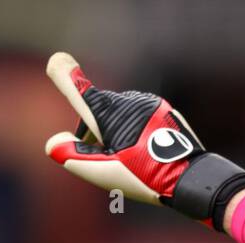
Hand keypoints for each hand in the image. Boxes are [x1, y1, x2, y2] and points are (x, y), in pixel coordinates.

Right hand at [42, 52, 244, 230]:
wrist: (192, 179)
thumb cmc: (147, 177)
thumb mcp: (106, 173)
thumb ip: (74, 157)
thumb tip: (52, 144)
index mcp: (109, 114)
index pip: (78, 88)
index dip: (64, 75)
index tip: (58, 62)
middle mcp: (127, 101)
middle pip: (98, 109)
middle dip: (95, 130)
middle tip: (108, 158)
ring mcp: (147, 103)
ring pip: (120, 113)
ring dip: (117, 131)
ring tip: (131, 159)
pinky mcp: (162, 109)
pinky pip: (139, 115)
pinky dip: (135, 130)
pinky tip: (145, 153)